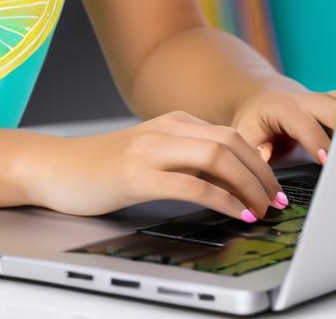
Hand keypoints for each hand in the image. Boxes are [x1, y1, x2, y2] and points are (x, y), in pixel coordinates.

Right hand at [23, 110, 286, 220]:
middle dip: (263, 174)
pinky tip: (236, 213)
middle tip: (279, 201)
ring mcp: (150, 150)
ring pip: (217, 157)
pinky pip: (191, 184)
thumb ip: (185, 158)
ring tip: (263, 209)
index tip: (276, 188)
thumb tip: (230, 181)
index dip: (261, 162)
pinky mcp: (137, 175)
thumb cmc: (103, 167)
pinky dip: (222, 199)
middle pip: (231, 142)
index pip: (231, 135)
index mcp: (172, 122)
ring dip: (249, 186)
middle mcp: (164, 129)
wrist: (56, 167)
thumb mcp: (151, 155)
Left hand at [230, 85, 335, 165]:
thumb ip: (253, 154)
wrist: (260, 98)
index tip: (326, 161)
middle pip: (333, 108)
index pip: (304, 123)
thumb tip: (265, 176)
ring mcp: (324, 100)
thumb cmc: (253, 122)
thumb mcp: (244, 136)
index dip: (316, 141)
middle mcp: (306, 100)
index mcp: (282, 106)